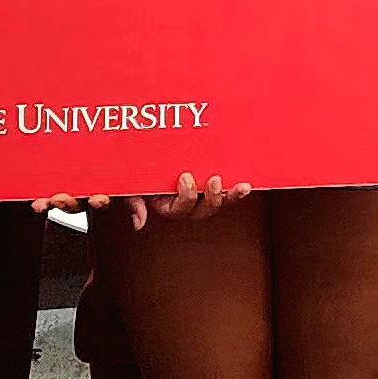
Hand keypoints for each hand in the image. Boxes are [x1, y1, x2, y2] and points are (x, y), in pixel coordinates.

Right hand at [130, 173, 251, 227]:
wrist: (141, 155)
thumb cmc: (135, 172)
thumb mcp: (130, 185)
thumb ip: (133, 201)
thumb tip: (139, 223)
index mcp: (166, 204)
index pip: (179, 210)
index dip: (186, 197)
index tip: (185, 176)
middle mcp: (185, 202)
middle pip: (204, 210)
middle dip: (212, 198)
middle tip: (214, 180)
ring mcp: (200, 192)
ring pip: (219, 202)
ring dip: (232, 196)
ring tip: (242, 187)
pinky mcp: (210, 180)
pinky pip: (226, 189)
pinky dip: (236, 188)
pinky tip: (247, 183)